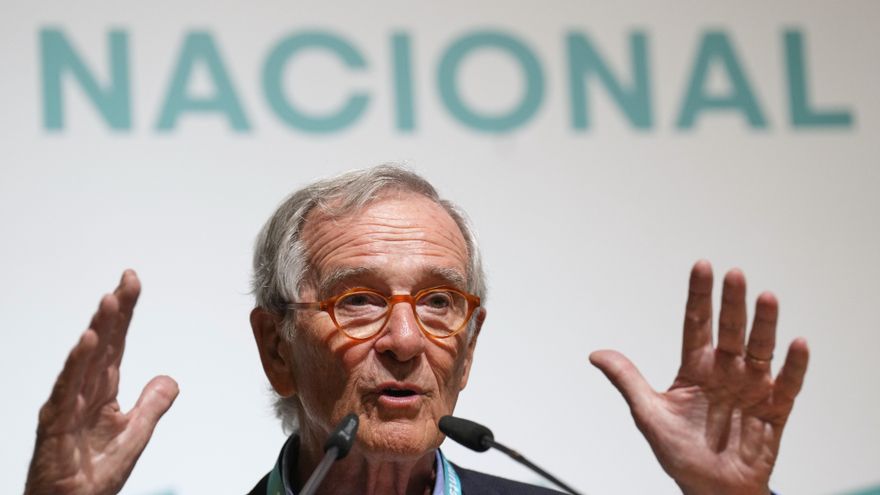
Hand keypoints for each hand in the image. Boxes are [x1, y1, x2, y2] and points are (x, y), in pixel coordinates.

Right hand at [24, 270, 178, 494]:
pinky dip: (76, 365)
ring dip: (98, 330)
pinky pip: (67, 390)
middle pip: (101, 344)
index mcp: (102, 392)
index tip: (132, 283)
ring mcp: (67, 406)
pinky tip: (87, 342)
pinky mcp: (55, 425)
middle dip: (114, 311)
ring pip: (84, 361)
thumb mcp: (134, 437)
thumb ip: (151, 406)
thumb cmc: (90, 475)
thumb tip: (170, 379)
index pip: (116, 344)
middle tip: (127, 280)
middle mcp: (83, 392)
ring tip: (109, 302)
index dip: (124, 314)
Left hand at [590, 260, 808, 494]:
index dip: (699, 296)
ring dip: (764, 325)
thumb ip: (628, 380)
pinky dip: (794, 366)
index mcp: (696, 369)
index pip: (697, 324)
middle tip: (734, 274)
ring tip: (766, 297)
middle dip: (731, 303)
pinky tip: (797, 344)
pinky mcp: (774, 412)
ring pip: (759, 350)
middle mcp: (726, 373)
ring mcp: (751, 389)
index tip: (702, 265)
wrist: (711, 491)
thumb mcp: (648, 415)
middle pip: (730, 331)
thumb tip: (595, 353)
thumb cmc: (682, 454)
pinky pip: (787, 386)